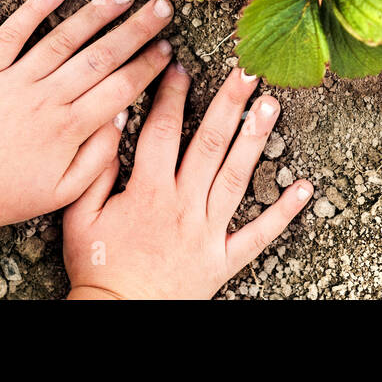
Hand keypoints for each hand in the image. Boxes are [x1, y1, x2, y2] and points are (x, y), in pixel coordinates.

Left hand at [0, 0, 173, 251]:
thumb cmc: (7, 194)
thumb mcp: (63, 191)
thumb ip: (99, 157)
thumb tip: (121, 118)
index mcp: (70, 128)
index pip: (121, 88)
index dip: (148, 65)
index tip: (167, 47)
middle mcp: (48, 98)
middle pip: (101, 56)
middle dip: (136, 29)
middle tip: (162, 7)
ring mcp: (16, 79)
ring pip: (64, 38)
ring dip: (97, 12)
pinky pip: (13, 33)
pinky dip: (34, 9)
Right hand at [63, 66, 312, 298]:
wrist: (117, 317)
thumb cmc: (96, 268)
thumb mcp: (78, 217)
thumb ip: (95, 169)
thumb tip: (110, 123)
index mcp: (147, 192)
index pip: (161, 131)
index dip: (170, 95)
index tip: (180, 64)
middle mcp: (182, 205)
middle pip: (209, 144)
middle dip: (228, 103)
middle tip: (248, 71)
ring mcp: (207, 232)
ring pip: (235, 177)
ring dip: (256, 140)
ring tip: (272, 106)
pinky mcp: (223, 259)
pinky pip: (259, 234)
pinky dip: (283, 212)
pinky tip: (304, 187)